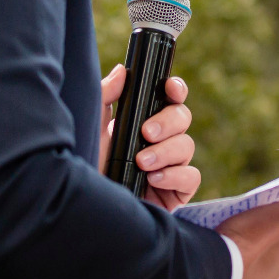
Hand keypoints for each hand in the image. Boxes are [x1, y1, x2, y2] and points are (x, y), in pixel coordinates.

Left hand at [98, 64, 201, 210]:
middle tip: (146, 132)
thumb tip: (122, 71)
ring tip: (142, 162)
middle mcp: (161, 141)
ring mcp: (172, 166)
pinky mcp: (177, 192)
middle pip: (183, 117)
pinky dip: (175, 175)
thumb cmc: (89, 166)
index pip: (169, 99)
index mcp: (145, 121)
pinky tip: (154, 179)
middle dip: (168, 122)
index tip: (169, 87)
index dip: (175, 89)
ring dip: (165, 151)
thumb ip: (106, 96)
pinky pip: (191, 177)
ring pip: (187, 145)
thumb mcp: (92, 128)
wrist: (86, 208)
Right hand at [216, 183, 278, 278]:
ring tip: (219, 238)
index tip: (253, 211)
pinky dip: (221, 263)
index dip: (269, 218)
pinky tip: (210, 255)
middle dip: (251, 236)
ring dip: (234, 251)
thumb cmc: (245, 245)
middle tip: (233, 223)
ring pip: (243, 262)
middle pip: (263, 248)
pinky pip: (226, 274)